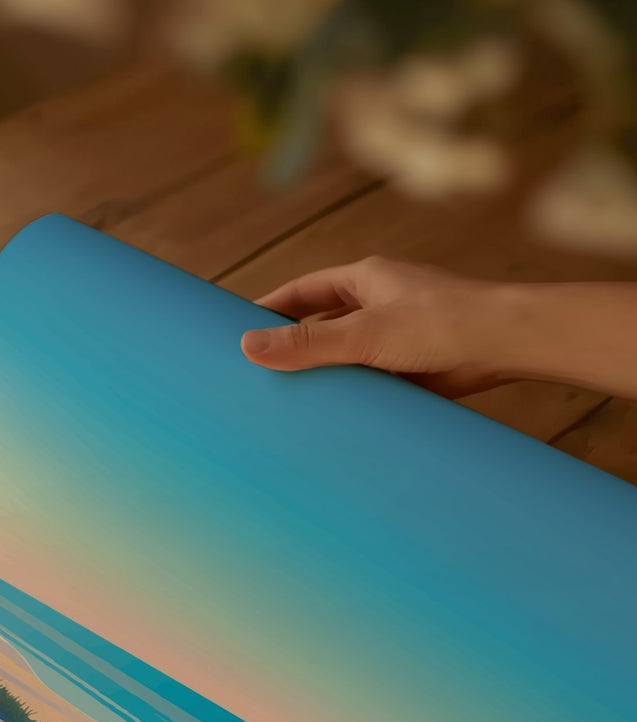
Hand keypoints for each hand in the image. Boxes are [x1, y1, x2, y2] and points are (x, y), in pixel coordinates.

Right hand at [240, 256, 511, 396]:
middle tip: (255, 372)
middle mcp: (379, 304)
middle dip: (291, 346)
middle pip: (321, 324)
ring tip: (284, 401)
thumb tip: (247, 347)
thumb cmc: (443, 323)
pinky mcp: (410, 368)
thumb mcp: (364, 334)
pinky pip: (367, 381)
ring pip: (344, 356)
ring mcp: (395, 337)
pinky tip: (329, 417)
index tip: (238, 330)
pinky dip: (349, 396)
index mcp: (366, 280)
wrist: (507, 345)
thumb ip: (307, 343)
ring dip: (321, 375)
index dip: (269, 309)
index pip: (303, 291)